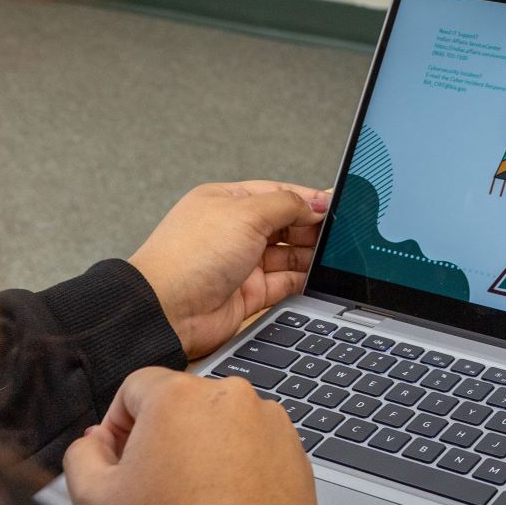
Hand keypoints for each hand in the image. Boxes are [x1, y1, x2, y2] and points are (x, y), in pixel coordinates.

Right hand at [63, 367, 317, 504]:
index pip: (135, 386)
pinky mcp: (294, 447)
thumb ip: (82, 456)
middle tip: (155, 483)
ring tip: (194, 497)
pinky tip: (226, 499)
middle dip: (163, 435)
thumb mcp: (94, 500)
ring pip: (220, 422)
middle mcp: (229, 395)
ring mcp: (268, 420)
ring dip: (203, 447)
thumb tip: (96, 441)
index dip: (118, 422)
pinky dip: (239, 462)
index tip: (119, 457)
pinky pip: (255, 443)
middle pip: (181, 402)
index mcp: (177, 395)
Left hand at [129, 181, 329, 357]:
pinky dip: (302, 280)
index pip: (276, 193)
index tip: (333, 205)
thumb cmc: (190, 257)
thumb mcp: (245, 214)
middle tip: (338, 232)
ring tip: (333, 255)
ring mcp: (241, 263)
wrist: (167, 310)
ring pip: (288, 255)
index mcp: (227, 202)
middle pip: (285, 224)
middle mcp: (234, 231)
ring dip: (310, 255)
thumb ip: (286, 205)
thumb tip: (314, 203)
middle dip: (311, 227)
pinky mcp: (249, 294)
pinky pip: (284, 283)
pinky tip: (318, 277)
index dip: (306, 199)